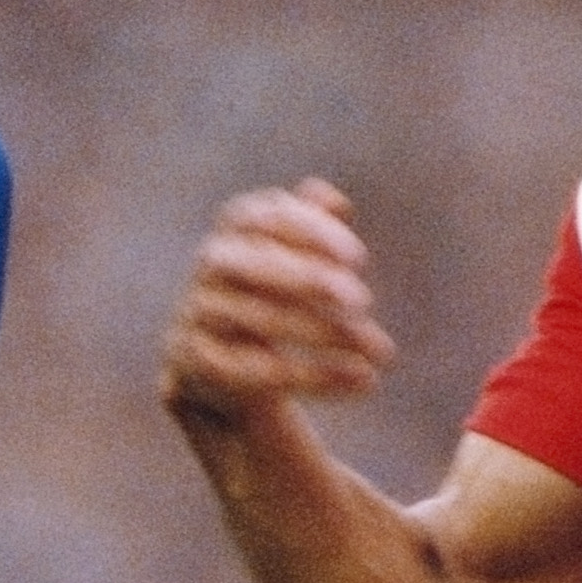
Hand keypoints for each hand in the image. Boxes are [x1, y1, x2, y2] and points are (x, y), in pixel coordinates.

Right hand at [161, 179, 394, 425]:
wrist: (222, 364)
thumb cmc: (274, 293)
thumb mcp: (296, 253)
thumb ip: (314, 221)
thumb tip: (335, 202)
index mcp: (236, 229)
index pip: (264, 218)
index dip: (310, 233)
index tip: (358, 259)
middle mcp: (212, 266)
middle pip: (251, 265)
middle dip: (307, 280)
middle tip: (363, 300)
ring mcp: (200, 314)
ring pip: (260, 321)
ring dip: (326, 334)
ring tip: (381, 350)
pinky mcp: (203, 364)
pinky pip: (258, 371)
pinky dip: (315, 376)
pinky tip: (363, 379)